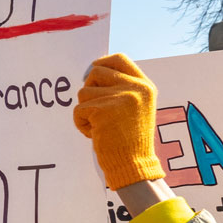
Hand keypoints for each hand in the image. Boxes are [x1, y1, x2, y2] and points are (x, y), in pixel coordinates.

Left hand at [73, 53, 163, 190]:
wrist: (135, 163)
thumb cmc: (131, 139)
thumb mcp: (136, 107)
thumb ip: (121, 88)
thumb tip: (93, 71)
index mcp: (144, 85)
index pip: (119, 59)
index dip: (101, 63)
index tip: (92, 74)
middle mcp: (135, 88)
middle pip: (96, 72)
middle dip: (88, 89)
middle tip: (95, 108)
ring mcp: (120, 97)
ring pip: (84, 92)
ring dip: (85, 110)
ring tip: (100, 125)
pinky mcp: (103, 110)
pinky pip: (78, 109)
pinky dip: (81, 123)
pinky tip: (95, 133)